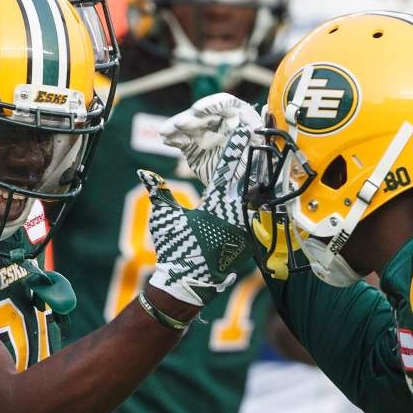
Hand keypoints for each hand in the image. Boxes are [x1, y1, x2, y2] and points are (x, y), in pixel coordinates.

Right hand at [140, 126, 253, 305]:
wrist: (190, 282)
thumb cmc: (175, 249)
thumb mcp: (165, 218)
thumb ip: (158, 192)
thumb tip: (143, 173)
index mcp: (216, 205)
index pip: (228, 169)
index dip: (235, 147)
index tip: (244, 129)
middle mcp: (236, 214)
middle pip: (252, 176)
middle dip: (256, 156)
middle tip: (265, 135)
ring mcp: (247, 226)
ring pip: (259, 193)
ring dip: (263, 174)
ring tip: (269, 157)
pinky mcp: (251, 237)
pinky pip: (259, 211)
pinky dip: (263, 195)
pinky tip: (266, 185)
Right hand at [159, 93, 262, 184]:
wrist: (248, 188)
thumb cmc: (260, 165)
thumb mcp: (266, 147)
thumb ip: (265, 131)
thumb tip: (267, 111)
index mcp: (241, 116)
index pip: (226, 103)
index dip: (212, 104)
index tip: (198, 110)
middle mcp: (221, 122)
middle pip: (203, 114)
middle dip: (189, 118)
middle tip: (179, 124)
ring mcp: (206, 133)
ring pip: (189, 126)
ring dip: (176, 127)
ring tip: (165, 133)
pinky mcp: (193, 146)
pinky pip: (182, 140)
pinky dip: (173, 139)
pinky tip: (167, 140)